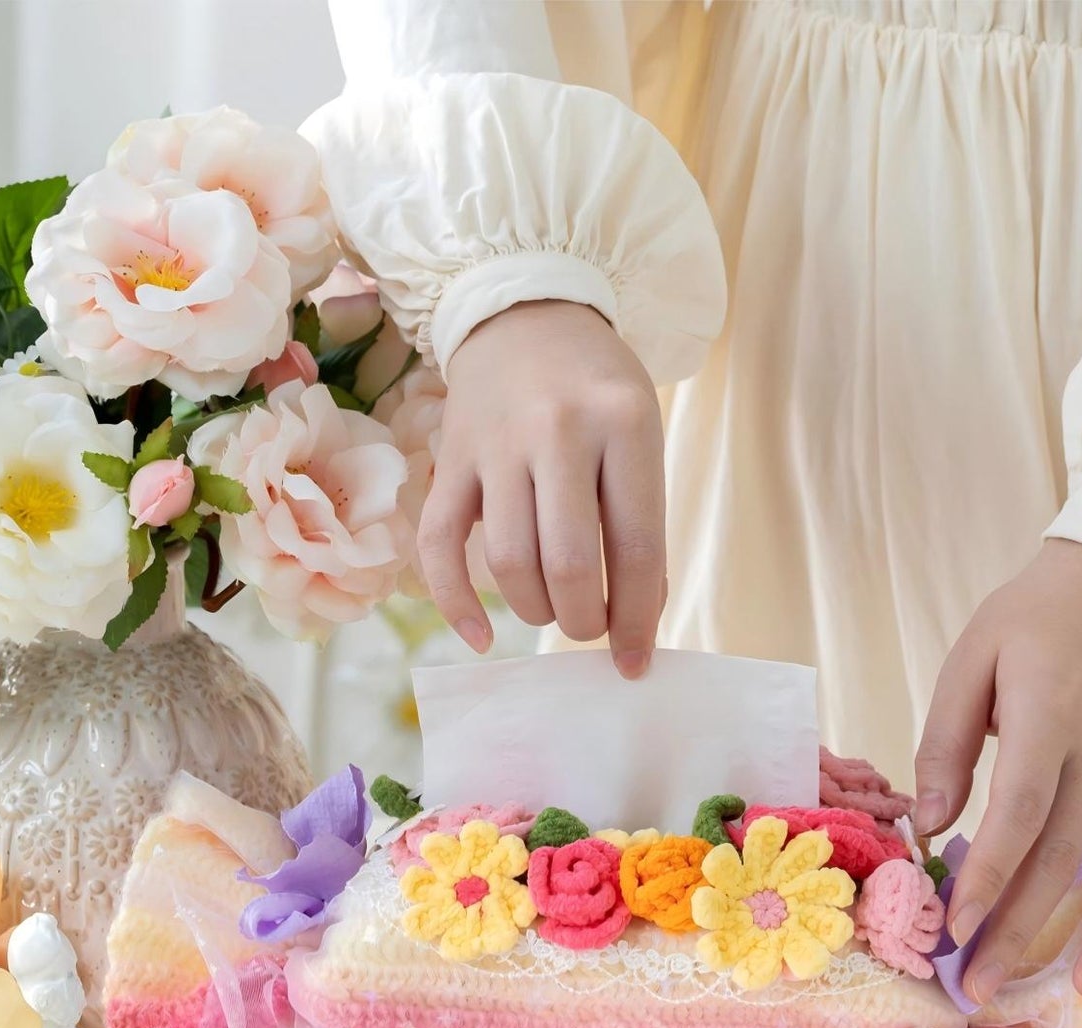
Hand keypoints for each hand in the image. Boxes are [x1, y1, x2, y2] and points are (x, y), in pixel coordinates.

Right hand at [421, 300, 666, 676]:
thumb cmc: (597, 389)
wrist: (522, 311)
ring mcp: (496, 446)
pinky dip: (457, 603)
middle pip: (567, 564)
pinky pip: (439, 545)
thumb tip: (639, 619)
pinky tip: (482, 638)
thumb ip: (641, 522)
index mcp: (623, 426)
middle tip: (591, 629)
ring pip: (507, 562)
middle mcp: (557, 433)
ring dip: (533, 611)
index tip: (636, 661)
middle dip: (584, 621)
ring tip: (552, 611)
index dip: (638, 618)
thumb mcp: (642, 436)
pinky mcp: (450, 459)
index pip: (637, 548)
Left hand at [914, 539, 1081, 1002]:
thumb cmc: (1031, 618)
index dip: (988, 875)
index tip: (956, 927)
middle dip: (1020, 928)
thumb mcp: (971, 659)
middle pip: (1062, 857)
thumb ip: (947, 741)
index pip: (1020, 814)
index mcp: (1048, 720)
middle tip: (981, 988)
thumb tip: (931, 821)